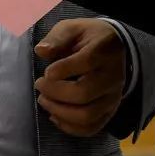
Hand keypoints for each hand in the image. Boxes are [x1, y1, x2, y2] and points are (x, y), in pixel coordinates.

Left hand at [33, 19, 125, 136]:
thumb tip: (41, 51)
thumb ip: (57, 38)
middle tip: (39, 86)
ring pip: (87, 116)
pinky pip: (91, 128)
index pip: (86, 62)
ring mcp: (113, 97)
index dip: (62, 70)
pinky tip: (55, 116)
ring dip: (60, 112)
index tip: (46, 72)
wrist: (114, 49)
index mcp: (103, 50)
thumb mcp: (72, 28)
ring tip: (44, 101)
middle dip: (55, 93)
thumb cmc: (88, 38)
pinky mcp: (110, 111)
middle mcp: (112, 76)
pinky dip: (70, 128)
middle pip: (84, 93)